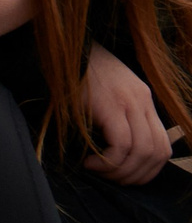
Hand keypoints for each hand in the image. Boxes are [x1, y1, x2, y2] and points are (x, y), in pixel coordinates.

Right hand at [84, 41, 173, 184]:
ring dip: (121, 172)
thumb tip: (119, 147)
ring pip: (141, 152)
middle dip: (137, 175)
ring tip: (100, 171)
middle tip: (113, 179)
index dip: (148, 169)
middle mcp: (142, 100)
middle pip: (156, 152)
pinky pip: (121, 146)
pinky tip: (92, 162)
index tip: (126, 175)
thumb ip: (117, 110)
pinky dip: (109, 162)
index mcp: (143, 97)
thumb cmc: (74, 68)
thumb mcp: (105, 88)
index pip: (162, 145)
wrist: (59, 43)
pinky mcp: (109, 105)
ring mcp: (128, 102)